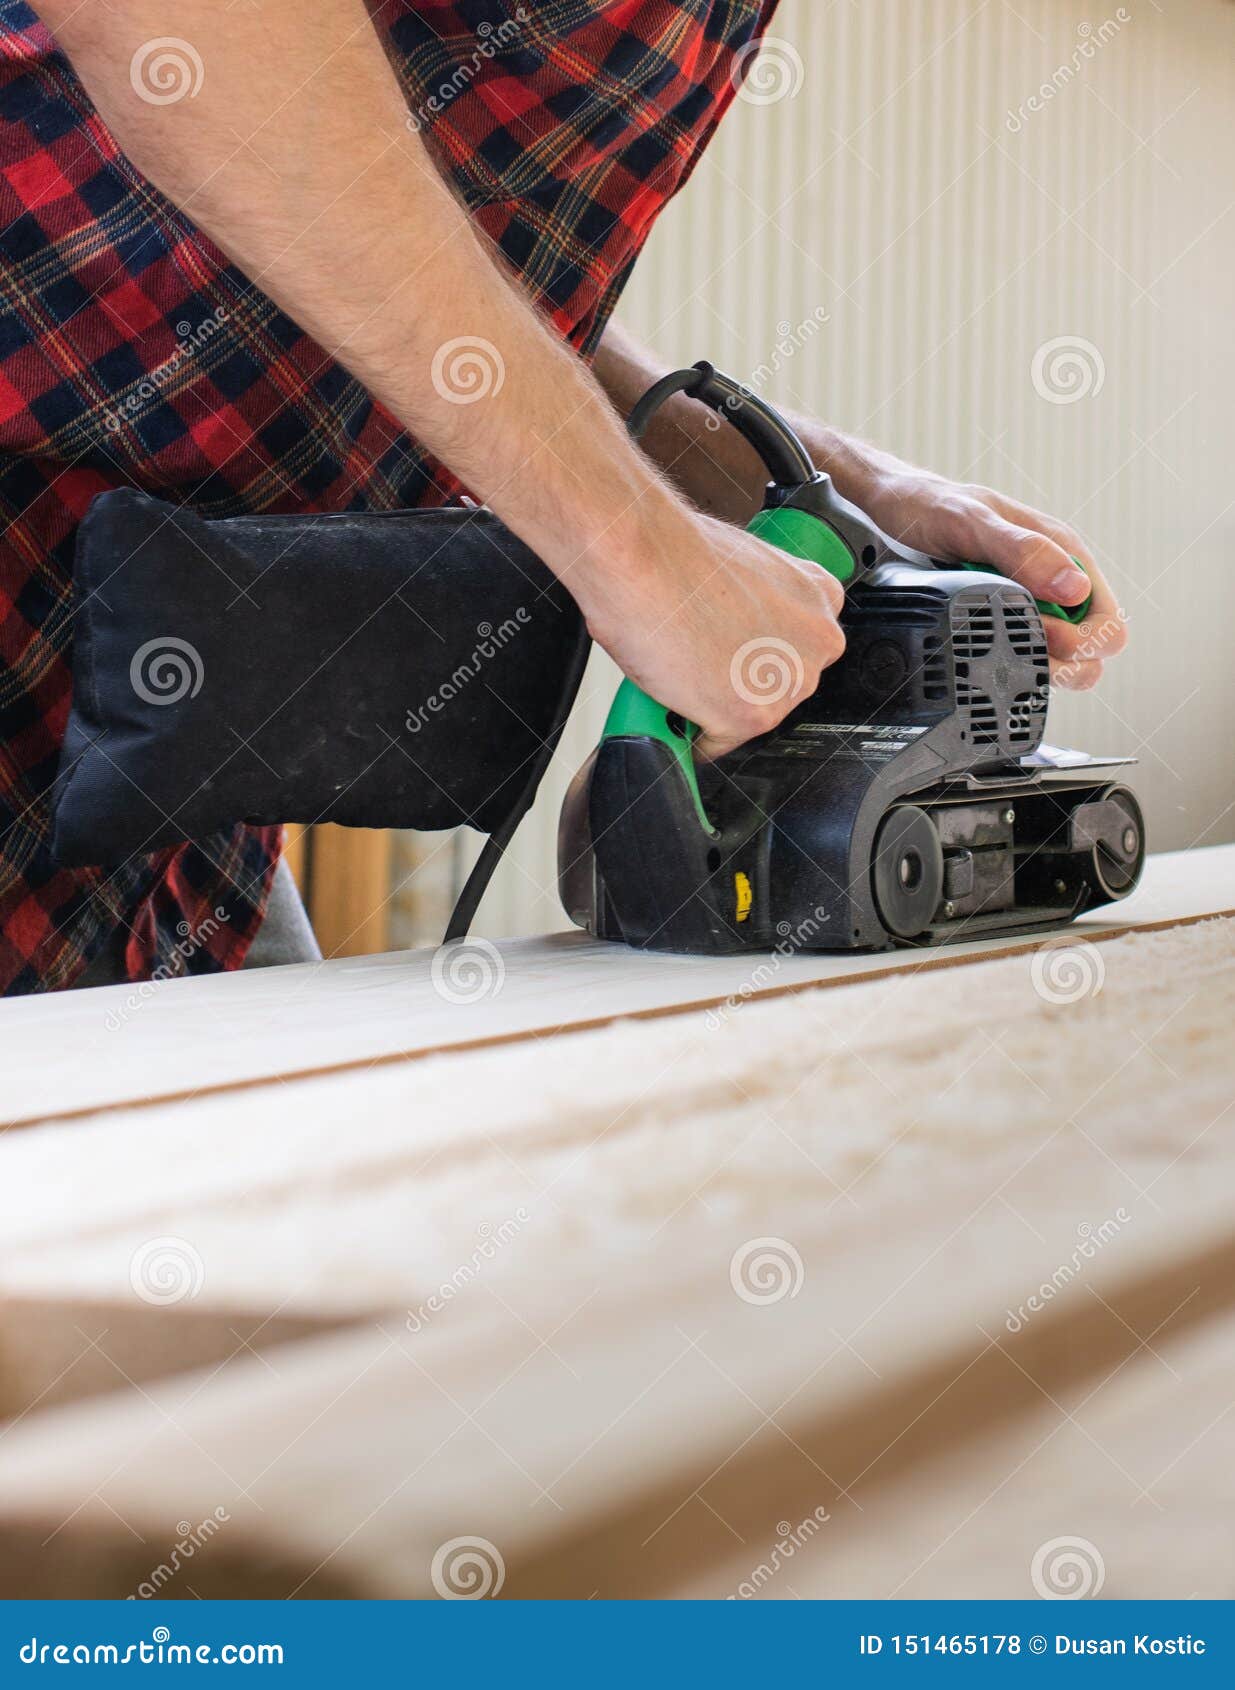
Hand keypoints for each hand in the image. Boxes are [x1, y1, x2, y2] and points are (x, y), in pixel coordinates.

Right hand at [566, 489, 845, 760]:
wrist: (640, 557)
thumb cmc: (674, 550)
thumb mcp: (746, 564)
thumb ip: (762, 601)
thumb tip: (742, 627)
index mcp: (821, 599)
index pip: (798, 647)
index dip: (758, 652)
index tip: (734, 655)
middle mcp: (817, 644)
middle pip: (778, 686)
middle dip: (739, 681)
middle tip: (698, 664)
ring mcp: (788, 683)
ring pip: (748, 717)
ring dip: (714, 708)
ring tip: (679, 678)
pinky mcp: (750, 717)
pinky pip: (716, 744)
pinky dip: (689, 736)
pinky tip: (670, 707)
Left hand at [801, 431, 1127, 691]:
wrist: (885, 508)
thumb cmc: (929, 506)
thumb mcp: (972, 523)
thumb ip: (1023, 552)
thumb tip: (1076, 588)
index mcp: (1063, 551)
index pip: (1107, 622)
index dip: (1084, 642)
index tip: (1047, 638)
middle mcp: (1052, 579)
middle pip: (1092, 649)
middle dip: (1067, 661)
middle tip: (1024, 649)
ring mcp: (1026, 602)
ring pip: (1059, 659)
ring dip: (1039, 668)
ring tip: (1001, 654)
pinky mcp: (999, 618)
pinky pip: (1021, 654)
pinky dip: (1011, 663)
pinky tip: (985, 656)